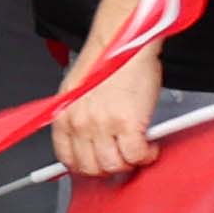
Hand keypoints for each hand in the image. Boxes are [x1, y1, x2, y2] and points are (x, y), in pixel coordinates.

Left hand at [53, 43, 164, 180]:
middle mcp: (79, 123)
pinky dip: (146, 156)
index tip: (98, 165)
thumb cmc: (106, 62)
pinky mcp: (127, 123)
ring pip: (114, 165)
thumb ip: (79, 117)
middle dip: (110, 168)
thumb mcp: (79, 93)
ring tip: (137, 151)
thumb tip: (86, 140)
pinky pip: (136, 155)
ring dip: (129, 163)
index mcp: (64, 116)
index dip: (85, 167)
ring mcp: (102, 125)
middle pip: (91, 167)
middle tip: (122, 159)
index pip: (67, 158)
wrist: (124, 44)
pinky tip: (150, 147)